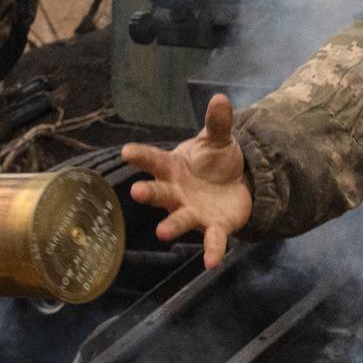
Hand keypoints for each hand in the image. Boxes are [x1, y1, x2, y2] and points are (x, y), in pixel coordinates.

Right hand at [122, 94, 253, 267]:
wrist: (235, 183)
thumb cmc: (214, 161)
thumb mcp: (218, 138)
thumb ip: (218, 122)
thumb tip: (220, 98)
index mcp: (173, 168)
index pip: (154, 160)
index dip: (141, 156)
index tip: (127, 150)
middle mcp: (177, 192)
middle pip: (159, 193)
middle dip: (148, 193)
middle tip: (136, 192)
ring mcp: (193, 212)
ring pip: (180, 219)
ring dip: (172, 225)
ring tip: (163, 232)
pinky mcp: (214, 227)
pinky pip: (212, 240)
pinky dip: (213, 251)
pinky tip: (213, 263)